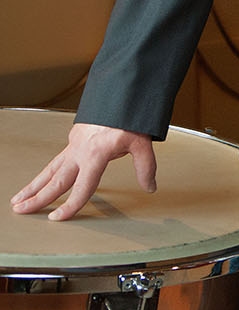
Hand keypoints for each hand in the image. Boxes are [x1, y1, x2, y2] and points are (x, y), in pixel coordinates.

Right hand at [11, 123, 156, 220]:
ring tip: (19, 198)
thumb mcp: (142, 142)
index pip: (81, 188)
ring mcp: (74, 144)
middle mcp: (80, 151)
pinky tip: (43, 178)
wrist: (121, 92)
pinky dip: (46, 171)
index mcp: (95, 154)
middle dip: (37, 198)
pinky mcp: (74, 137)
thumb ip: (145, 167)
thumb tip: (149, 186)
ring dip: (33, 185)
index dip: (69, 205)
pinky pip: (57, 159)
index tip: (57, 217)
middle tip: (21, 210)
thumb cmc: (130, 115)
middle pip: (56, 181)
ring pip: (50, 169)